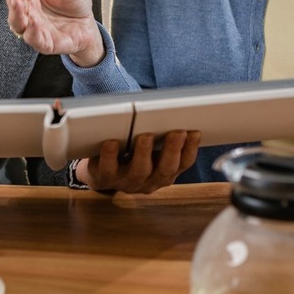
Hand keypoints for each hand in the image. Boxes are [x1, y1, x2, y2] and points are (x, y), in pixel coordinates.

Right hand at [6, 0, 103, 66]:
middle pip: (14, 2)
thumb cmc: (74, 5)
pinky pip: (34, 40)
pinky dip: (31, 32)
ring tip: (17, 1)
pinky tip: (32, 23)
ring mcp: (34, 28)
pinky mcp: (45, 43)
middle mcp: (28, 12)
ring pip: (17, 23)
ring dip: (16, 12)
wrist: (90, 26)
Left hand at [77, 130, 201, 193]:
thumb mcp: (149, 149)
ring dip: (144, 153)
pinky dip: (110, 155)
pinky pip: (108, 168)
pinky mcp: (105, 177)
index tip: (195, 132)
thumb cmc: (129, 153)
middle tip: (177, 132)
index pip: (183, 163)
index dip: (191, 149)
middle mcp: (149, 180)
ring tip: (146, 136)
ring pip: (140, 171)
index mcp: (164, 172)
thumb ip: (161, 136)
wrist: (99, 172)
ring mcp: (127, 181)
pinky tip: (111, 142)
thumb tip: (173, 112)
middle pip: (165, 169)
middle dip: (172, 150)